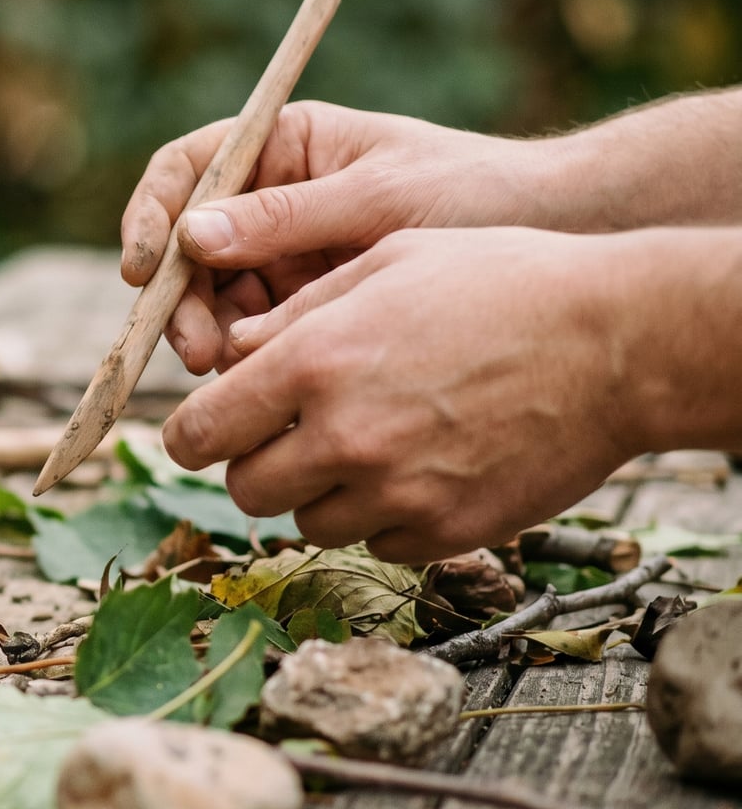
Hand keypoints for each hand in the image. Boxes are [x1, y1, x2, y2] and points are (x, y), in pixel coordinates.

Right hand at [120, 102, 566, 373]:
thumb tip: (191, 236)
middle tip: (198, 349)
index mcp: (284, 147)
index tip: (144, 269)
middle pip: (185, 246)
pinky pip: (252, 333)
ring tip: (226, 370)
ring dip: (205, 333)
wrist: (556, 237)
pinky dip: (244, 358)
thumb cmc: (477, 192)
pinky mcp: (305, 308)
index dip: (149, 215)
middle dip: (179, 296)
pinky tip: (260, 379)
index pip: (187, 170)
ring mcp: (284, 256)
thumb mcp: (382, 197)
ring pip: (211, 297)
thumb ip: (287, 217)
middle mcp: (271, 200)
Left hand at [160, 227, 637, 564]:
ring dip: (318, 493)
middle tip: (288, 437)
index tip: (205, 430)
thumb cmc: (499, 283)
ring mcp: (396, 493)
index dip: (193, 434)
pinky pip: (374, 544)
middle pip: (244, 489)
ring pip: (305, 523)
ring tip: (365, 445)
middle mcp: (344, 437)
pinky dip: (379, 518)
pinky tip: (416, 468)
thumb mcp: (383, 263)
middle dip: (255, 464)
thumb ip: (292, 315)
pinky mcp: (445, 531)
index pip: (198, 431)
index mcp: (312, 364)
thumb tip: (227, 353)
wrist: (616, 342)